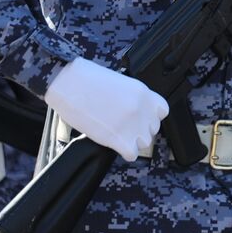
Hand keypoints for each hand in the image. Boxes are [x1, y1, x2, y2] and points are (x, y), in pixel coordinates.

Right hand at [44, 57, 168, 161]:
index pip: (162, 111)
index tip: (141, 118)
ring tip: (118, 135)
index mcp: (143, 92)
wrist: (68, 83)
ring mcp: (131, 124)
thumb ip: (132, 97)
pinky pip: (132, 154)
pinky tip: (116, 145)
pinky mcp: (118, 138)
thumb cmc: (87, 78)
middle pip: (152, 128)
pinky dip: (125, 152)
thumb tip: (134, 110)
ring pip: (145, 142)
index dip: (151, 116)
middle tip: (124, 127)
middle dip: (139, 129)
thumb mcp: (119, 82)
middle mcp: (141, 108)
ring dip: (133, 141)